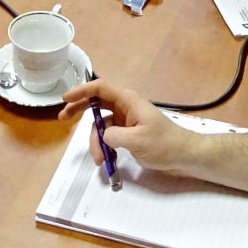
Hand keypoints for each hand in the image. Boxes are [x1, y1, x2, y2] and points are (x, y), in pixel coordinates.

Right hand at [57, 81, 201, 174]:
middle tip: (63, 119)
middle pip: (97, 102)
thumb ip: (113, 136)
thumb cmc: (164, 144)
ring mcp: (127, 120)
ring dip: (95, 140)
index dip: (81, 90)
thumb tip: (103, 136)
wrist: (184, 156)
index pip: (101, 88)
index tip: (65, 98)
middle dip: (79, 109)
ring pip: (101, 124)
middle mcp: (126, 107)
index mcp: (128, 101)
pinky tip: (106, 158)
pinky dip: (104, 145)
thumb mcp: (136, 140)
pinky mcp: (129, 133)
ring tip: (99, 159)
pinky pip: (109, 135)